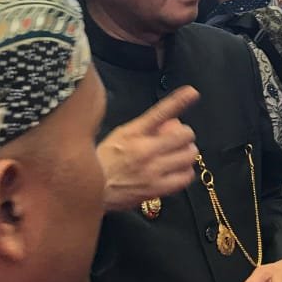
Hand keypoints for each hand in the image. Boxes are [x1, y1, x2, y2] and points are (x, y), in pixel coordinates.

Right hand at [97, 86, 198, 211]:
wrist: (89, 190)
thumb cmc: (104, 159)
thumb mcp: (120, 134)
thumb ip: (144, 128)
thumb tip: (169, 121)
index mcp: (134, 132)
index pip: (160, 112)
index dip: (179, 100)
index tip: (192, 92)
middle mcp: (145, 150)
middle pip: (184, 135)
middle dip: (185, 135)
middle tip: (178, 139)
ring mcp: (153, 170)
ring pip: (189, 156)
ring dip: (187, 153)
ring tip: (179, 155)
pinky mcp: (156, 189)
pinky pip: (185, 177)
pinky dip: (185, 172)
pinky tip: (177, 171)